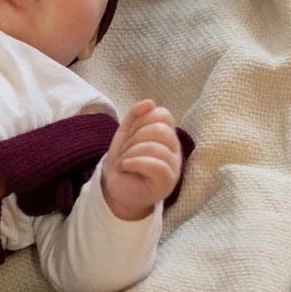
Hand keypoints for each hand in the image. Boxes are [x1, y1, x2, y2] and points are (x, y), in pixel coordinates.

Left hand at [101, 100, 180, 221]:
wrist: (116, 189)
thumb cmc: (125, 161)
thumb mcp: (126, 133)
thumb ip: (135, 115)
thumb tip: (150, 102)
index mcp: (167, 135)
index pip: (163, 114)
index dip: (142, 120)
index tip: (130, 133)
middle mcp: (175, 149)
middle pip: (160, 130)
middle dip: (136, 137)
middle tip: (126, 150)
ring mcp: (174, 167)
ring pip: (156, 148)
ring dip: (131, 152)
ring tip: (124, 161)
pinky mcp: (167, 182)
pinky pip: (156, 165)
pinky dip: (134, 162)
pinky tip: (125, 167)